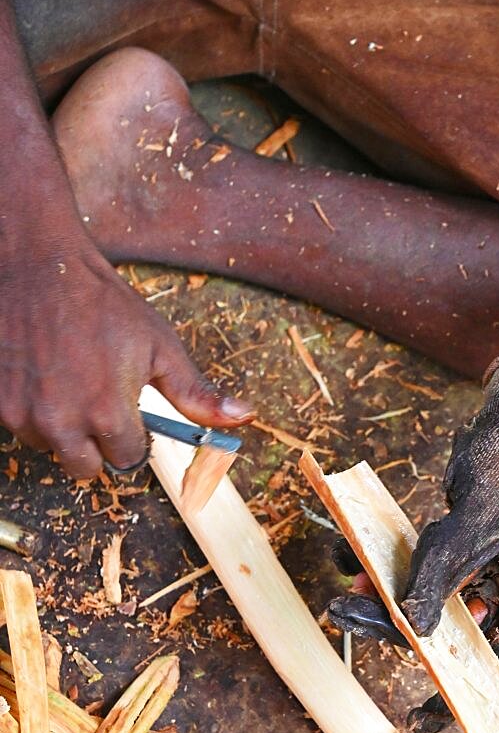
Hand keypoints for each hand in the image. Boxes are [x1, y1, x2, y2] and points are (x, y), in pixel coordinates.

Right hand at [0, 228, 252, 477]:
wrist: (36, 264)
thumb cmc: (102, 303)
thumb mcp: (159, 345)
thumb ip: (195, 393)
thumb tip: (242, 417)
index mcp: (109, 415)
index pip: (128, 459)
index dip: (132, 435)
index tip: (127, 411)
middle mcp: (62, 425)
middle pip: (86, 467)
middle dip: (96, 443)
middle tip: (96, 402)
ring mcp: (24, 417)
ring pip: (51, 448)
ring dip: (61, 428)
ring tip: (67, 380)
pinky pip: (20, 428)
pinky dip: (32, 411)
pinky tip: (41, 375)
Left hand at [328, 348, 498, 732]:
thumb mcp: (477, 520)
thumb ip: (441, 575)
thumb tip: (410, 632)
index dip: (463, 695)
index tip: (422, 718)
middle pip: (455, 629)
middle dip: (398, 626)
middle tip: (344, 613)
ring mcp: (488, 565)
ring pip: (432, 598)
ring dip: (386, 595)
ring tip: (343, 587)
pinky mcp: (463, 544)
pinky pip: (424, 566)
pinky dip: (390, 564)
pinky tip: (353, 554)